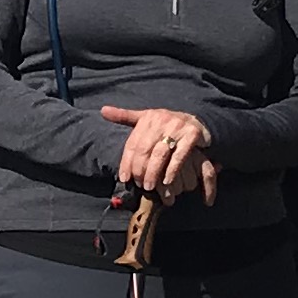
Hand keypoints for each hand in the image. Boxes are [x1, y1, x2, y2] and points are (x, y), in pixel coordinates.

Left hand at [100, 103, 217, 204]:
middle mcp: (161, 120)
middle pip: (144, 150)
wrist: (195, 119)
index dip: (126, 162)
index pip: (133, 144)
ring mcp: (177, 127)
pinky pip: (179, 155)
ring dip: (153, 172)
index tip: (124, 178)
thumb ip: (124, 116)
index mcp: (147, 117)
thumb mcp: (145, 117)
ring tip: (149, 186)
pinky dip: (172, 169)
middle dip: (139, 170)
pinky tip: (167, 181)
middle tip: (139, 185)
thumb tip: (103, 111)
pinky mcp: (192, 134)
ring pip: (160, 154)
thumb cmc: (165, 123)